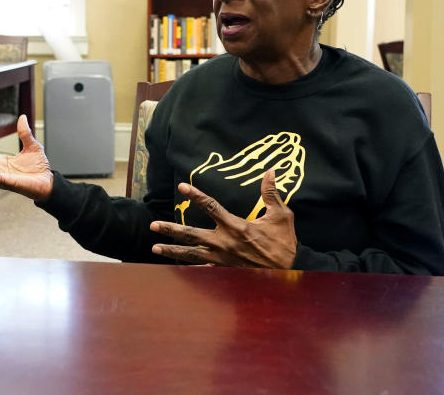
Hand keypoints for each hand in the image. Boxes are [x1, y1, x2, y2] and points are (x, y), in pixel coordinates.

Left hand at [149, 169, 296, 268]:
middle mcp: (224, 242)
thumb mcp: (282, 215)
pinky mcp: (224, 269)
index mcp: (236, 226)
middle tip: (153, 225)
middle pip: (191, 234)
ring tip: (155, 248)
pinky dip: (188, 267)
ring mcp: (222, 258)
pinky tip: (175, 266)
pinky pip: (202, 267)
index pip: (211, 207)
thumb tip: (270, 172)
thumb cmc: (284, 243)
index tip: (182, 187)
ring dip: (172, 250)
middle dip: (170, 229)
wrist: (290, 272)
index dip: (196, 195)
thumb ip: (271, 193)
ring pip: (191, 254)